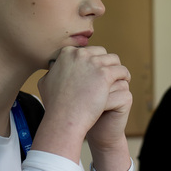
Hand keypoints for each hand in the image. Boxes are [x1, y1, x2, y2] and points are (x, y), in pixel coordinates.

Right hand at [35, 46, 131, 168]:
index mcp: (66, 53)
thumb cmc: (55, 106)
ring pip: (113, 59)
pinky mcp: (105, 74)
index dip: (92, 61)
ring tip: (120, 77)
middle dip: (105, 62)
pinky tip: (125, 81)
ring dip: (116, 67)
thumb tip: (53, 66)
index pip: (86, 51)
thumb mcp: (45, 83)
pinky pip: (121, 70)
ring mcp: (93, 63)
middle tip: (109, 74)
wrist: (64, 119)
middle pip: (101, 52)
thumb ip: (52, 71)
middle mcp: (80, 54)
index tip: (96, 70)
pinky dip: (124, 75)